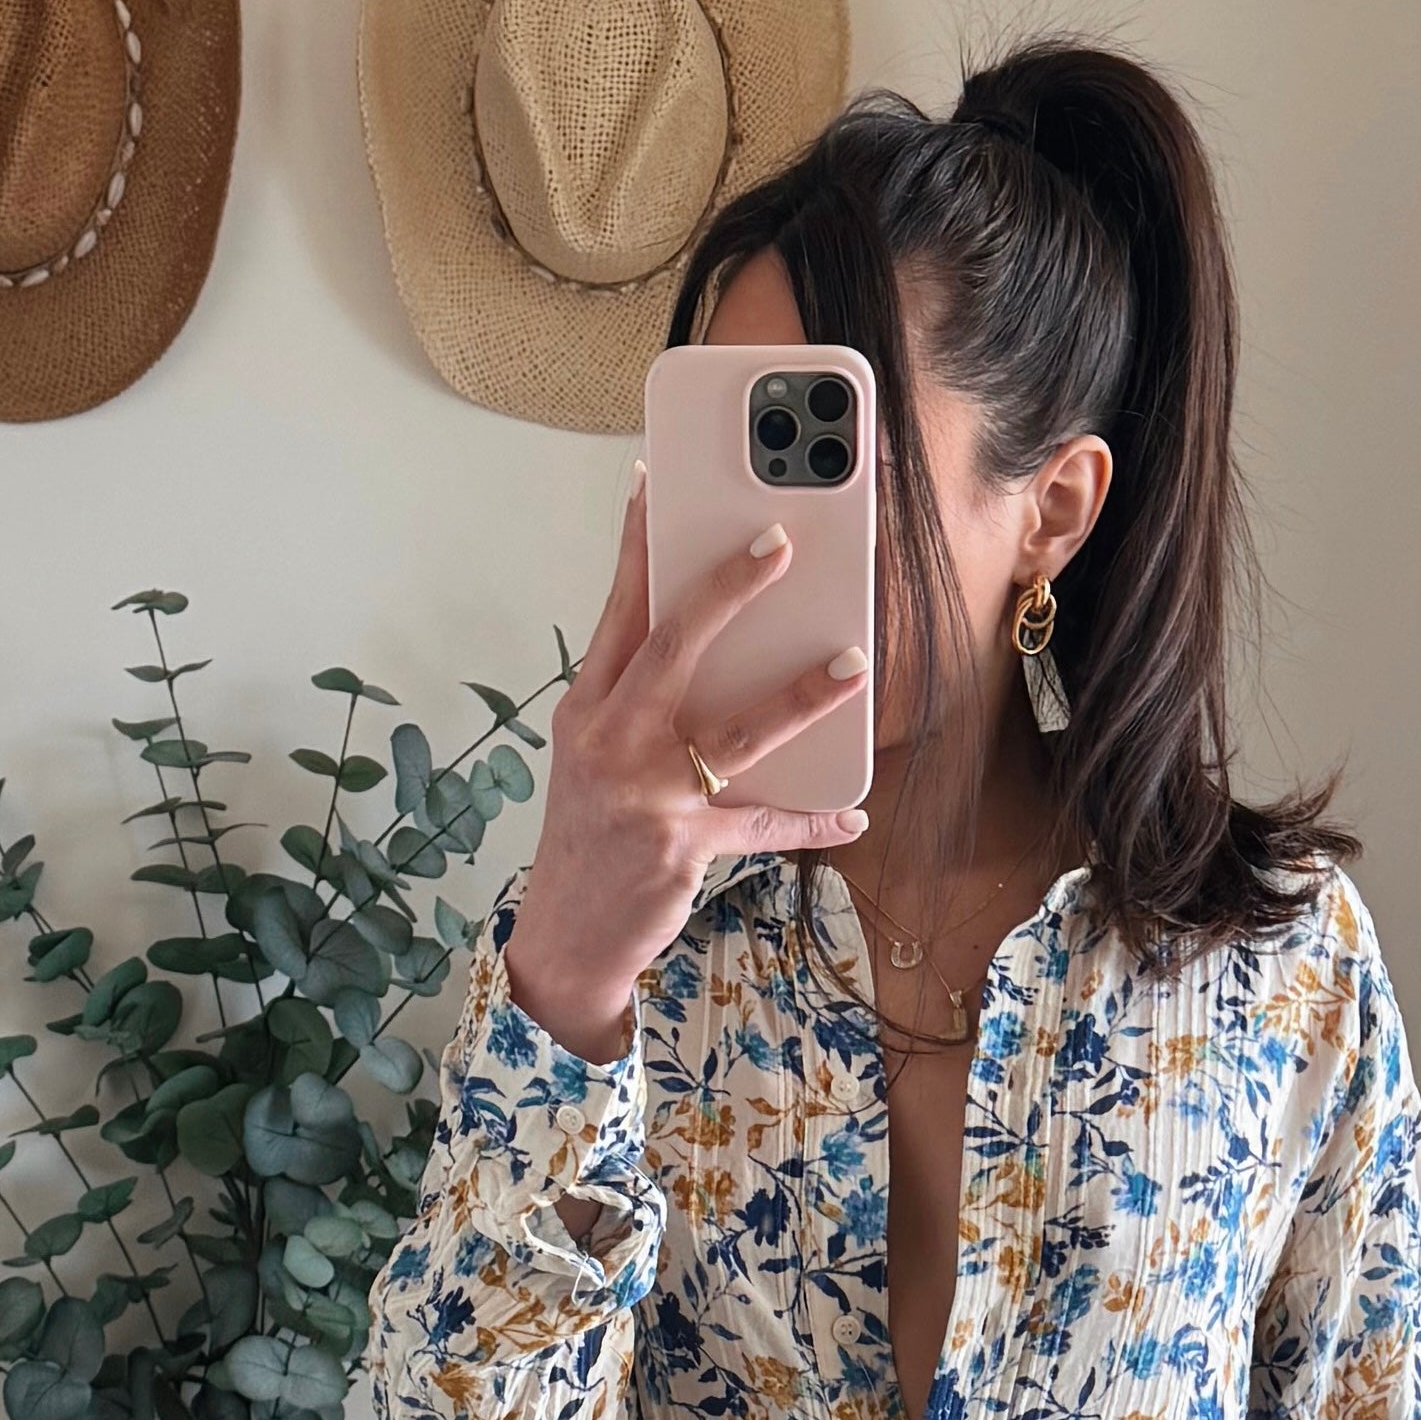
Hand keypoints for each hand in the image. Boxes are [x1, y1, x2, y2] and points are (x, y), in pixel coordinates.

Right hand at [505, 472, 869, 1058]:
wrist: (566, 938)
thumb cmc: (589, 836)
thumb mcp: (592, 758)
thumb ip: (635, 701)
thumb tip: (705, 645)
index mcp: (586, 709)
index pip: (616, 611)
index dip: (638, 544)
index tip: (655, 481)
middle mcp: (612, 741)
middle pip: (674, 647)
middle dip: (729, 589)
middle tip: (780, 542)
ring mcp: (647, 794)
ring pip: (736, 730)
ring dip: (802, 694)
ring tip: (854, 662)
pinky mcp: (682, 844)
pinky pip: (764, 823)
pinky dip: (812, 820)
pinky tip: (852, 811)